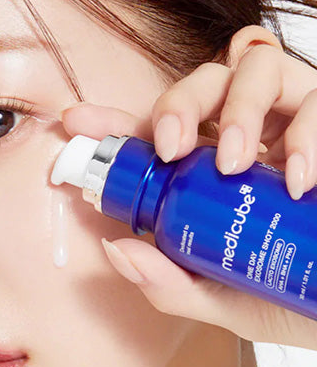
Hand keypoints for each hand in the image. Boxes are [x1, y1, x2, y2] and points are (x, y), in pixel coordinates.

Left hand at [60, 25, 316, 349]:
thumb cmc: (288, 297)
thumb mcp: (222, 298)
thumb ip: (170, 282)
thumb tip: (116, 248)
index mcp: (209, 174)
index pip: (156, 135)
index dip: (115, 123)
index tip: (75, 120)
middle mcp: (245, 140)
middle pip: (200, 83)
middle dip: (177, 104)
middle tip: (171, 146)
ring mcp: (291, 126)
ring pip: (253, 68)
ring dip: (238, 110)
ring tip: (237, 165)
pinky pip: (316, 97)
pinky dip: (305, 133)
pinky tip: (300, 181)